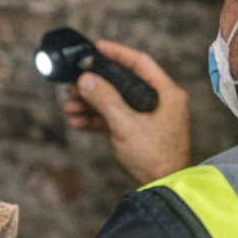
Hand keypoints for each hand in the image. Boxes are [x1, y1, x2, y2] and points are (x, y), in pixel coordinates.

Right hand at [61, 39, 190, 185]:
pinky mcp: (139, 133)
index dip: (117, 52)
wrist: (163, 190)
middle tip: (74, 84)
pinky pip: (115, 118)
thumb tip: (86, 80)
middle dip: (96, 84)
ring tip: (70, 106)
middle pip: (123, 82)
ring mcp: (150, 118)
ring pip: (115, 102)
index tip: (96, 47)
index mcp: (167, 93)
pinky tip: (78, 122)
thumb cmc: (156, 159)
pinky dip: (97, 119)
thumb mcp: (126, 125)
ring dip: (91, 104)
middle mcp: (160, 102)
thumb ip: (105, 100)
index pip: (140, 62)